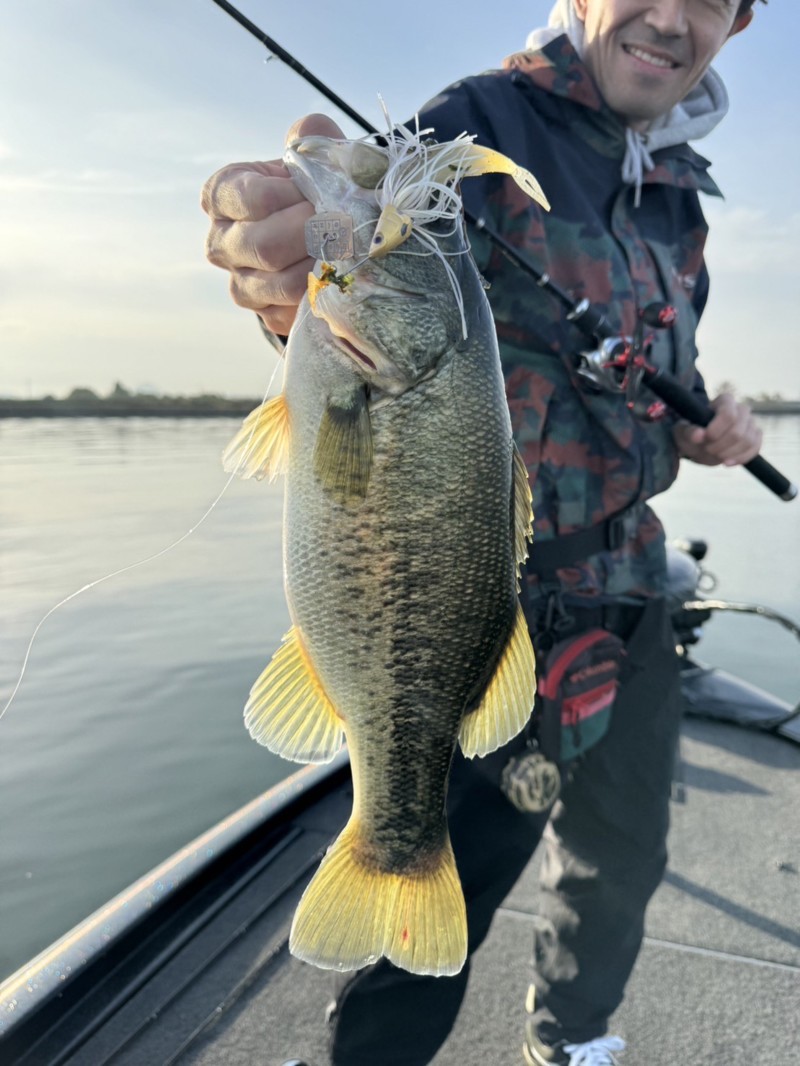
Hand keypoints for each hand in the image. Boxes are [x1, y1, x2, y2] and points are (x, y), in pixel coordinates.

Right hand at [201, 114, 343, 335]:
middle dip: (311, 231)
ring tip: (348, 247)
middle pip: (263, 244)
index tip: (315, 191)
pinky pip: (295, 309)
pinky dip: (323, 292)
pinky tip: (342, 276)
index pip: (246, 198)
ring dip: (320, 264)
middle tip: (344, 222)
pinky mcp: (268, 315)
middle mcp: (222, 243)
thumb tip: (312, 130)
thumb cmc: (311, 191)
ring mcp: (242, 284)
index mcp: (222, 196)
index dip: (287, 196)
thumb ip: (312, 139)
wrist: (323, 239)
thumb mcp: (311, 160)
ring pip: (279, 282)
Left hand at [673, 392, 761, 466]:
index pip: (728, 415)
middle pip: (738, 431)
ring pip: (748, 441)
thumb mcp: (683, 432)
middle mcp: (742, 409)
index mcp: (725, 401)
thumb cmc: (692, 433)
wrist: (700, 443)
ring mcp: (751, 423)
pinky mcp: (756, 436)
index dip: (717, 430)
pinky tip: (727, 462)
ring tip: (715, 455)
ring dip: (729, 453)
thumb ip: (689, 432)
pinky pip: (755, 448)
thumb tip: (698, 435)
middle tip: (707, 449)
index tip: (705, 438)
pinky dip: (741, 458)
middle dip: (721, 446)